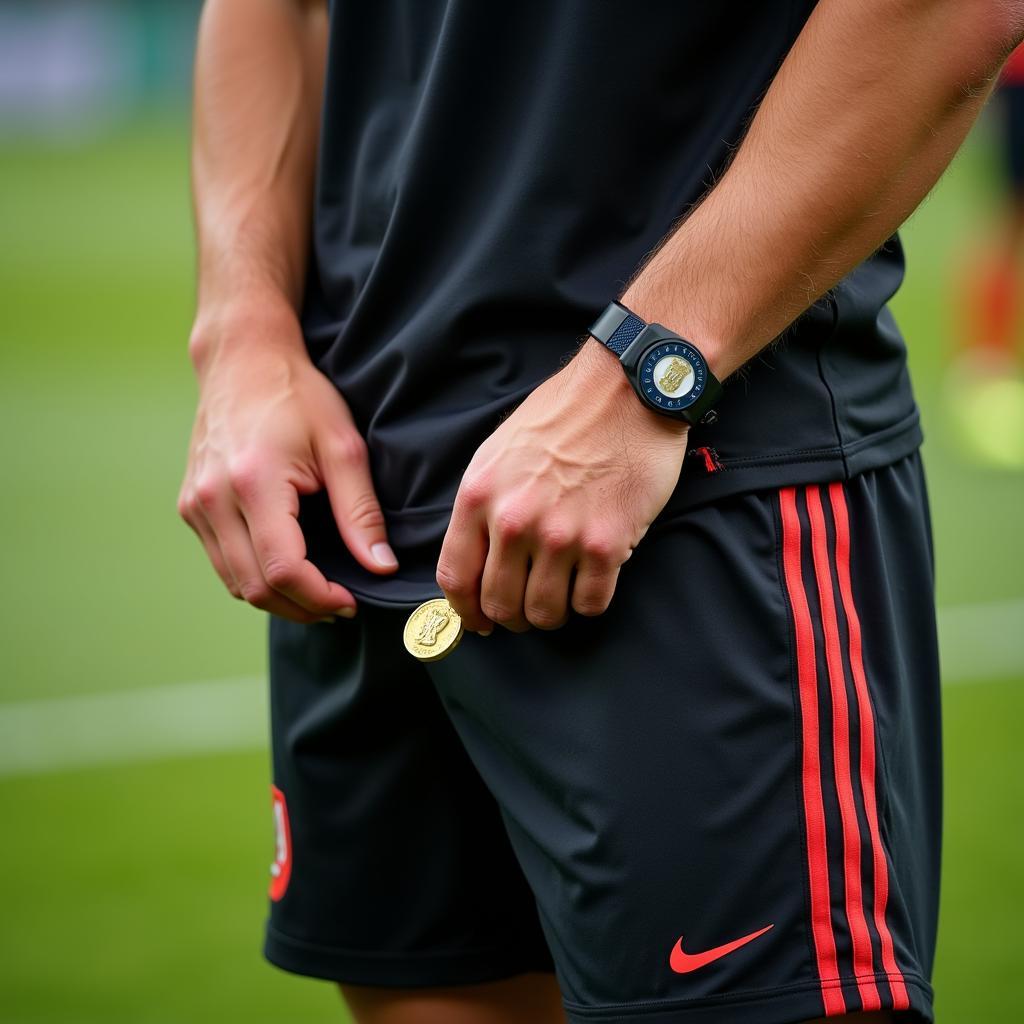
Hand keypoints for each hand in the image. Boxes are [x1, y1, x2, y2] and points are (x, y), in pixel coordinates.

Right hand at [177, 299, 398, 622]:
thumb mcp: (343, 447)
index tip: (352, 601)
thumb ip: (361, 512)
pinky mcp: (191, 506)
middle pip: (254, 587)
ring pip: (234, 582)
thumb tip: (381, 567)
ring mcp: (195, 505)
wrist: (241, 359)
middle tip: (341, 605)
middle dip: (301, 607)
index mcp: (253, 483)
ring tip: (319, 593)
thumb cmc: (297, 395)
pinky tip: (289, 568)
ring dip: (277, 598)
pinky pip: (223, 561)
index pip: (282, 570)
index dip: (319, 598)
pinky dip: (255, 576)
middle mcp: (213, 500)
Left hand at [437, 338, 688, 633]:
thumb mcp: (497, 452)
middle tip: (528, 611)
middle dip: (512, 618)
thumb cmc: (564, 416)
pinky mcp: (607, 543)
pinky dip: (590, 602)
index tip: (480, 622)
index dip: (466, 612)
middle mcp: (514, 520)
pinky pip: (590, 603)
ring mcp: (561, 535)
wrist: (626, 390)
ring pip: (545, 613)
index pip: (456, 577)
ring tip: (562, 595)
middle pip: (500, 604)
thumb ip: (482, 506)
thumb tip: (475, 557)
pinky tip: (593, 580)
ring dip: (552, 614)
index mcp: (479, 497)